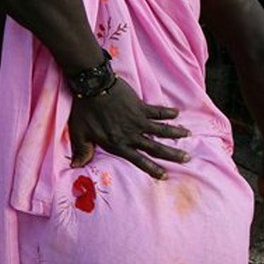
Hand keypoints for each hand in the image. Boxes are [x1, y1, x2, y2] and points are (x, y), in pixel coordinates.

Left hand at [67, 77, 189, 179]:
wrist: (92, 87)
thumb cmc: (84, 111)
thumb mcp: (80, 133)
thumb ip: (82, 151)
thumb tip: (75, 166)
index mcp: (117, 143)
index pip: (138, 159)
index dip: (151, 168)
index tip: (165, 175)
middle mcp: (131, 134)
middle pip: (155, 147)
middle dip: (172, 154)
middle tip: (187, 158)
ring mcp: (137, 120)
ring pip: (161, 129)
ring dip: (175, 133)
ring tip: (188, 135)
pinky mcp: (140, 106)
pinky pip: (157, 111)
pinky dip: (167, 112)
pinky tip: (177, 113)